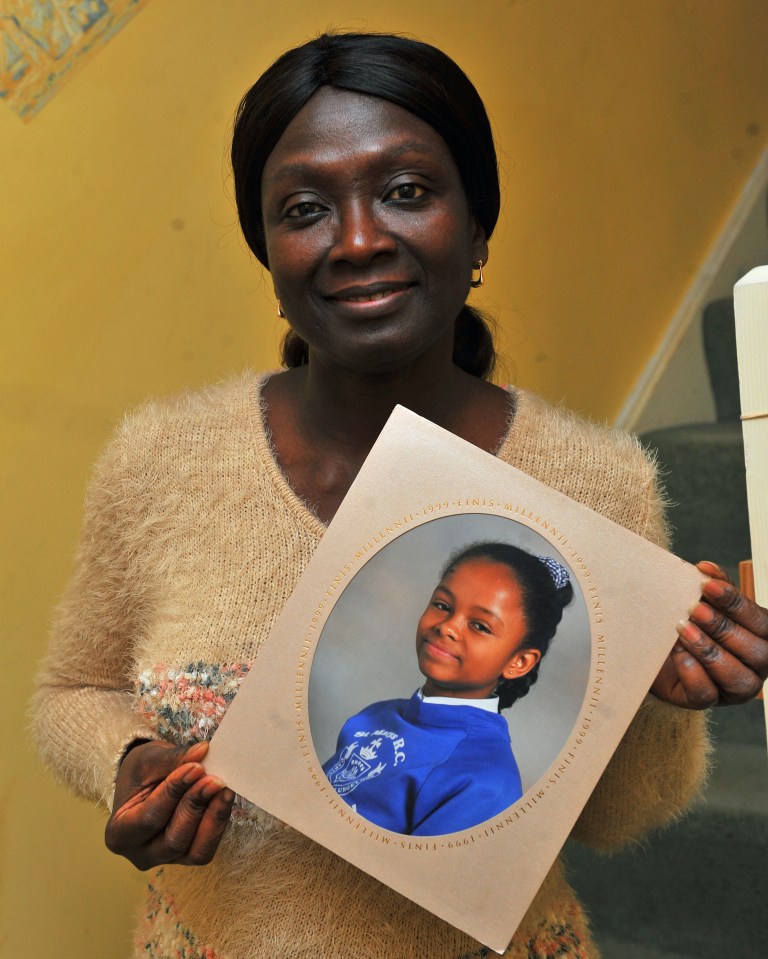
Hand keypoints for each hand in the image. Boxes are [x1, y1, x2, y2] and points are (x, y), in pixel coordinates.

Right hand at [105, 740, 234, 869]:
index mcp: (120, 833)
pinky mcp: (187, 855)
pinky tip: (224, 798)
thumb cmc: (142, 773)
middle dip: (196, 806)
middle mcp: (140, 854)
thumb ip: (176, 757)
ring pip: (196, 851)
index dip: (175, 793)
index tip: (196, 768)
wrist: (146, 782)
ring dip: (213, 818)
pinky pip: (207, 846)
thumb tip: (203, 751)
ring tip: (224, 788)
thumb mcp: (151, 760)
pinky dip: (218, 822)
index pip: (150, 818)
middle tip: (214, 778)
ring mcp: (166, 858)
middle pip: (174, 840)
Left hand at [651, 561, 767, 708]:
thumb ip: (713, 586)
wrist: (652, 646)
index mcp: (762, 637)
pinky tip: (678, 653)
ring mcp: (733, 689)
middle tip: (693, 608)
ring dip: (708, 650)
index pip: (762, 622)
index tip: (706, 585)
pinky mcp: (705, 701)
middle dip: (723, 627)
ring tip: (682, 628)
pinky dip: (691, 672)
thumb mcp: (703, 601)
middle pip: (757, 651)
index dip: (736, 603)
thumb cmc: (687, 619)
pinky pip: (705, 694)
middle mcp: (755, 666)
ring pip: (736, 677)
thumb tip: (706, 569)